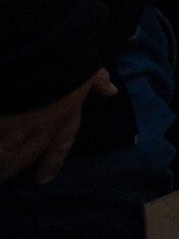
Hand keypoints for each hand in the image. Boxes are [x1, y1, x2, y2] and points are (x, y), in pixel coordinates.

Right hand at [0, 69, 113, 185]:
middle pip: (16, 161)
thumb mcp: (82, 68)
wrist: (31, 59)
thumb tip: (109, 90)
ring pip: (1, 160)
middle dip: (6, 170)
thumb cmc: (60, 62)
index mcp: (59, 121)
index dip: (51, 164)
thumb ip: (93, 81)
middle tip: (1, 178)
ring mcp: (7, 137)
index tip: (43, 180)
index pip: (58, 147)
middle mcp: (31, 135)